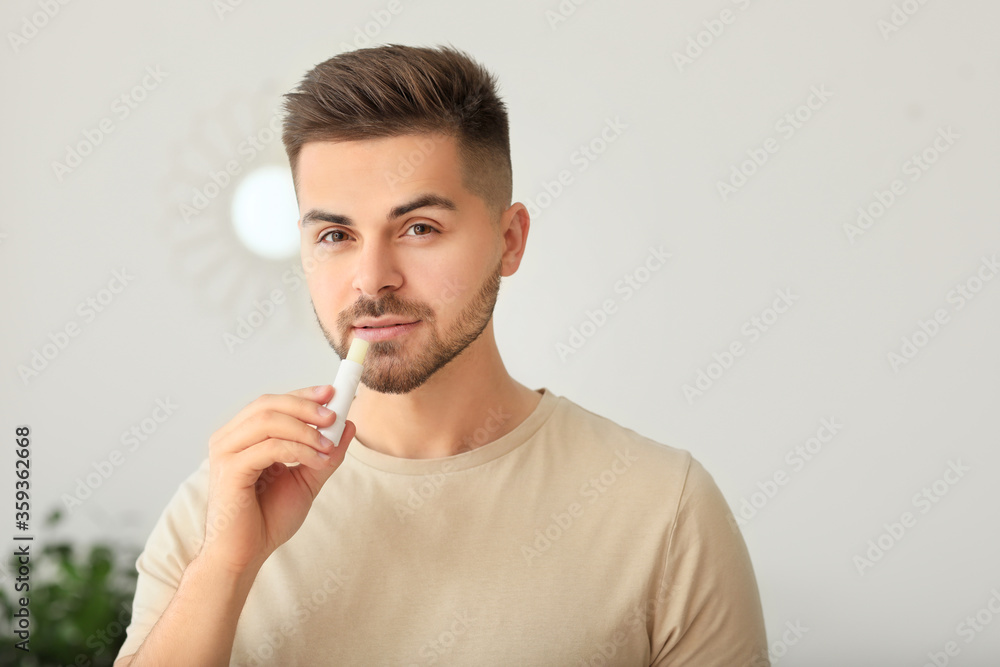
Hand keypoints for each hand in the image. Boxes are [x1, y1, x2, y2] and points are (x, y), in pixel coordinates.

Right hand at [200, 384, 353, 573]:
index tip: (333, 393)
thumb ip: (326, 452)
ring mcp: (225, 453)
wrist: (246, 554)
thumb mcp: (307, 479)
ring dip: (306, 430)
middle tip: (334, 416)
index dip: (303, 395)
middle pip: (268, 404)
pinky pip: (269, 447)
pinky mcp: (230, 471)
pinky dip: (299, 450)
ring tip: (328, 446)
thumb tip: (348, 424)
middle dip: (305, 406)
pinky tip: (318, 460)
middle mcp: (229, 439)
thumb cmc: (268, 518)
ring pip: (268, 421)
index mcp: (243, 437)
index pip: (273, 403)